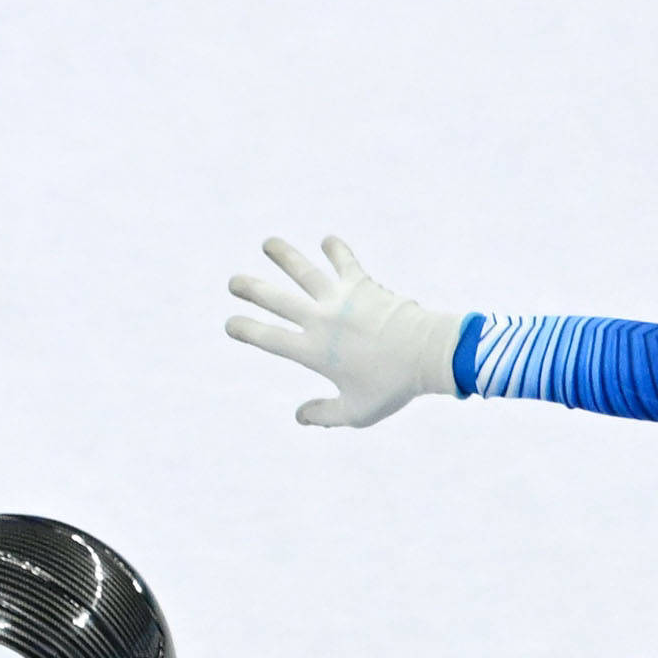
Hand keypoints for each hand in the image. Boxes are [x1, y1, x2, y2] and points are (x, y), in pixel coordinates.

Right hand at [224, 234, 464, 427]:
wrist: (426, 354)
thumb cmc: (393, 388)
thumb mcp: (356, 413)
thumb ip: (325, 415)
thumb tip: (299, 416)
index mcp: (313, 352)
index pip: (269, 339)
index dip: (246, 330)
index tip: (231, 324)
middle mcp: (320, 321)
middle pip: (276, 300)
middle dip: (251, 289)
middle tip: (234, 282)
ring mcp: (339, 299)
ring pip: (303, 270)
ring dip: (284, 255)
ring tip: (269, 244)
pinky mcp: (361, 283)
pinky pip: (343, 260)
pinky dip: (335, 249)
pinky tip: (327, 240)